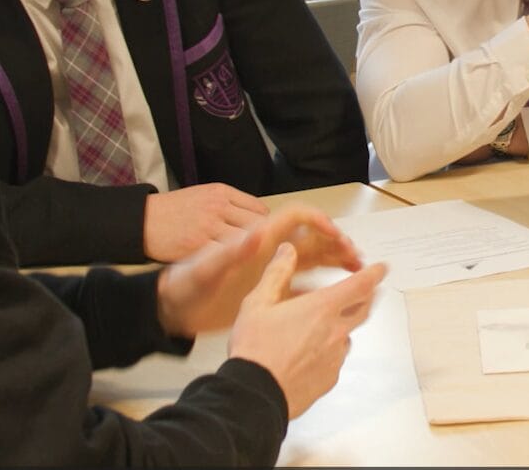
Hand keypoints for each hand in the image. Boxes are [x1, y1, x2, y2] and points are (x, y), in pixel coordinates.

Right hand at [143, 182, 270, 261]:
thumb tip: (254, 219)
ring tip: (247, 263)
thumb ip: (229, 205)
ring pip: (244, 241)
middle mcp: (219, 206)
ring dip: (248, 253)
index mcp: (222, 193)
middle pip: (257, 225)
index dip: (264, 226)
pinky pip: (224, 255)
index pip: (259, 209)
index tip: (263, 238)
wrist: (143, 221)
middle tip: (260, 254)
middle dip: (261, 240)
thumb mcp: (203, 196)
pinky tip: (229, 268)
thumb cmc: (174, 211)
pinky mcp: (198, 245)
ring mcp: (209, 226)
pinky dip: (229, 262)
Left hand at [154, 206, 361, 336]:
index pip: (294, 219)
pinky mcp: (270, 292)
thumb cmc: (185, 285)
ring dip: (334, 261)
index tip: (335, 233)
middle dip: (336, 242)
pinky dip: (322, 288)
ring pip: (312, 260)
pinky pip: (302, 287)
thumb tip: (256, 232)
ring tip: (355, 269)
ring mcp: (271, 273)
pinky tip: (335, 296)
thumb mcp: (206, 267)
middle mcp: (269, 253)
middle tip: (354, 255)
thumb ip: (231, 251)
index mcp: (258, 240)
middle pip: (311, 239)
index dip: (317, 221)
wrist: (173, 310)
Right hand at [228, 244, 387, 419]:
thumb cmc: (255, 350)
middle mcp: (335, 332)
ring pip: (348, 336)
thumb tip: (286, 250)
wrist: (255, 393)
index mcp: (322, 308)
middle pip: (364, 310)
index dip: (374, 274)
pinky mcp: (330, 379)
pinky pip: (337, 360)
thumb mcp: (258, 303)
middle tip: (368, 290)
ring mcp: (335, 357)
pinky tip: (312, 354)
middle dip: (370, 296)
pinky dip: (331, 352)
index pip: (361, 285)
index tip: (382, 269)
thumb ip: (276, 273)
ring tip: (326, 326)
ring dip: (344, 327)